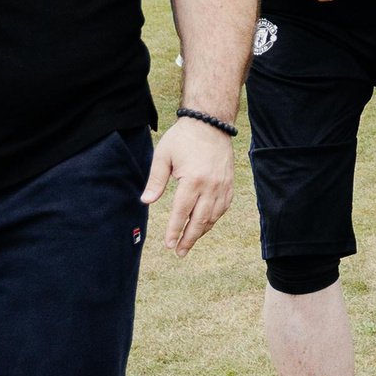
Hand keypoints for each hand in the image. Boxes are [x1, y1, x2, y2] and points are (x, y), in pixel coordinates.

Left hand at [142, 115, 234, 255]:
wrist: (211, 123)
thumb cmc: (183, 138)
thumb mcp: (163, 156)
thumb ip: (155, 181)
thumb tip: (146, 202)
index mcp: (193, 180)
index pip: (181, 212)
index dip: (174, 230)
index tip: (168, 244)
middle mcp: (211, 186)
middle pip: (200, 220)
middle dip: (189, 239)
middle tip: (179, 253)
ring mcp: (223, 186)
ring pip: (213, 217)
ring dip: (201, 231)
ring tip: (189, 242)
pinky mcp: (229, 183)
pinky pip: (222, 208)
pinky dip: (213, 219)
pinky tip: (204, 224)